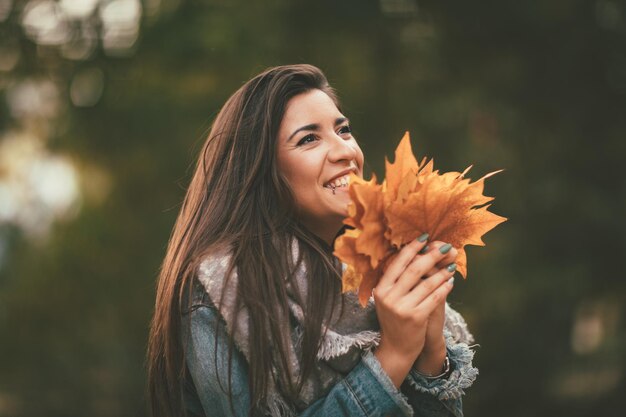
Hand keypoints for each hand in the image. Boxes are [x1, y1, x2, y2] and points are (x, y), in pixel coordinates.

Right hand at [373, 236, 455, 386]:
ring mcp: (401, 308)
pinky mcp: (415, 318)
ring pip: (426, 283)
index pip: (398, 262)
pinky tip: (451, 282)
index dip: (412, 248)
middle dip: (431, 255)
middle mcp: (388, 297)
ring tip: (451, 265)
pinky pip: (434, 298)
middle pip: (413, 269)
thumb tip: (415, 254)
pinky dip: (444, 288)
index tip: (425, 237)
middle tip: (444, 247)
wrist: (396, 348)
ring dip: (442, 272)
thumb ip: (396, 280)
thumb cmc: (395, 319)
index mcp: (380, 289)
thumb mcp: (388, 299)